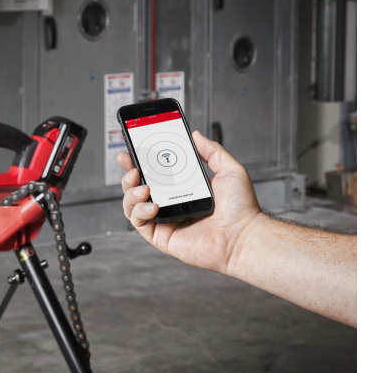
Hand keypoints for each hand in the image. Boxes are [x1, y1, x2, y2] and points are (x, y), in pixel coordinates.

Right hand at [117, 131, 263, 274]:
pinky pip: (139, 223)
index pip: (155, 173)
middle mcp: (171, 204)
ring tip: (143, 187)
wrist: (244, 235)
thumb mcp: (229, 170)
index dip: (140, 162)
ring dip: (131, 193)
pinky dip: (139, 212)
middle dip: (128, 175)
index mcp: (183, 189)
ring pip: (133, 205)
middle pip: (138, 188)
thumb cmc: (241, 208)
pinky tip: (153, 205)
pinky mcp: (162, 237)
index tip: (132, 151)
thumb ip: (212, 151)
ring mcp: (165, 220)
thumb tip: (195, 135)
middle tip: (131, 166)